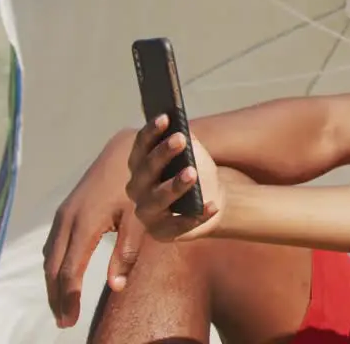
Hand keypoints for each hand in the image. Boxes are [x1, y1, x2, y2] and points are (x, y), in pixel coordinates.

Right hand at [42, 130, 148, 327]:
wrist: (124, 151)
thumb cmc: (138, 185)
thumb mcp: (138, 219)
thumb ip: (127, 252)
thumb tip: (117, 287)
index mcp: (84, 224)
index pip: (70, 271)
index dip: (69, 298)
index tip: (70, 321)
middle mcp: (67, 219)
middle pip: (53, 267)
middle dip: (56, 297)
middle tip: (63, 322)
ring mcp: (63, 214)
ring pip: (49, 257)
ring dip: (53, 283)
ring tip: (61, 307)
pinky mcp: (65, 211)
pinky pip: (52, 245)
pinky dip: (54, 266)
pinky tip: (61, 278)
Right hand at [126, 115, 222, 241]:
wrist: (211, 198)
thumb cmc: (195, 170)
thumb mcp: (190, 153)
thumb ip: (183, 140)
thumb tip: (180, 127)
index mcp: (139, 166)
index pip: (140, 146)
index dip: (151, 132)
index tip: (166, 117)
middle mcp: (137, 189)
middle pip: (147, 170)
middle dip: (163, 154)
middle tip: (180, 138)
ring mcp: (147, 213)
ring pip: (158, 199)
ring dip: (175, 185)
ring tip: (192, 173)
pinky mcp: (163, 232)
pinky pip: (179, 225)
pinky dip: (197, 216)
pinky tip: (212, 206)